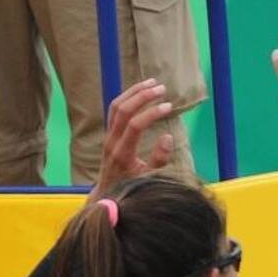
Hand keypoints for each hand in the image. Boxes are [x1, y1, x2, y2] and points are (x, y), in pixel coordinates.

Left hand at [93, 79, 174, 200]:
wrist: (108, 194)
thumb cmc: (133, 188)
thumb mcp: (150, 179)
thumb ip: (159, 160)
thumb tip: (167, 137)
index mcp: (122, 153)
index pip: (135, 125)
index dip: (152, 113)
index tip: (169, 107)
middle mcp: (112, 141)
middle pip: (122, 110)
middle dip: (142, 96)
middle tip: (162, 88)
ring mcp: (108, 136)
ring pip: (116, 106)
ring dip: (133, 92)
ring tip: (152, 83)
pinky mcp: (109, 134)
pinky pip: (115, 110)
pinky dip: (128, 98)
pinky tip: (141, 93)